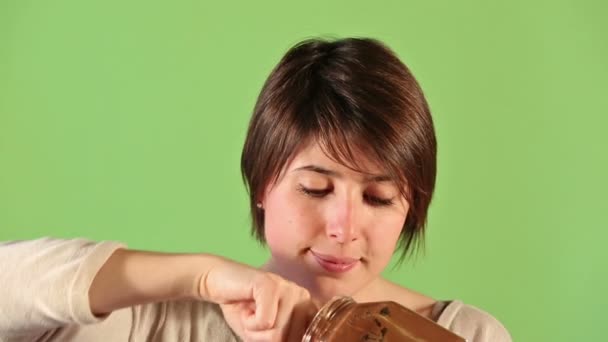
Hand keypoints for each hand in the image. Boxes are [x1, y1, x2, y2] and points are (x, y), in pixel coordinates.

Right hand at [199, 256, 317, 341]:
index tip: (266, 326)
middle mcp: (302, 295)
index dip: (280, 340)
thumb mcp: (267, 333)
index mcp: (306, 307)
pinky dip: (249, 323)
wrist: (218, 283)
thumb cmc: (243, 310)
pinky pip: (265, 322)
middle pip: (289, 339)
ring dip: (255, 331)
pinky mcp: (271, 285)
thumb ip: (283, 339)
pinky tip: (245, 307)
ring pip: (277, 334)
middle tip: (254, 319)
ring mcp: (288, 288)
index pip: (303, 339)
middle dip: (264, 337)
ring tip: (250, 312)